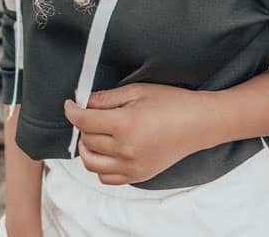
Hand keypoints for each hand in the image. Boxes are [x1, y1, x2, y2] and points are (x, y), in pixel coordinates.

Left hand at [63, 83, 208, 184]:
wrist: (198, 123)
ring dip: (88, 147)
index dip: (72, 111)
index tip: (70, 105)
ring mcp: (132, 167)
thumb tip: (84, 102)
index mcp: (126, 124)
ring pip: (91, 163)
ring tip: (97, 133)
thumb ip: (107, 98)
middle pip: (86, 141)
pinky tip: (108, 149)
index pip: (85, 121)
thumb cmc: (171, 102)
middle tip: (92, 113)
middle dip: (84, 125)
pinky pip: (106, 177)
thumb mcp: (138, 91)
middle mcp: (126, 149)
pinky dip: (100, 165)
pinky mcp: (138, 176)